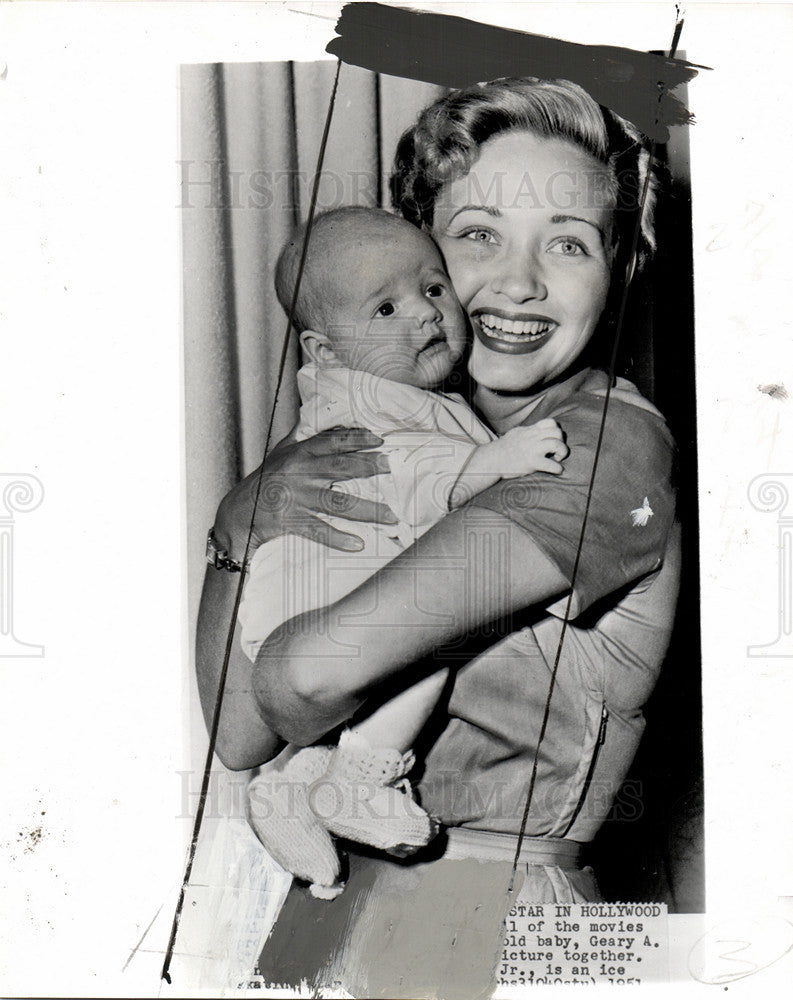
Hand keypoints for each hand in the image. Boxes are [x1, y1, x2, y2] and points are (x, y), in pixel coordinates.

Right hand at [214, 428, 397, 557]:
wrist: (239, 513)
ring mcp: (297, 499)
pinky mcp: (292, 522)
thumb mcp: (280, 453)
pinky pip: (319, 531)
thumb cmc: (264, 481)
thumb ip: (300, 436)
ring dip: (366, 510)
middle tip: (390, 467)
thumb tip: (314, 415)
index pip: (331, 443)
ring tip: (390, 515)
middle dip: (367, 467)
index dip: (356, 440)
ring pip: (337, 503)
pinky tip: (358, 544)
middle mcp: (299, 474)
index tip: (379, 441)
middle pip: (339, 468)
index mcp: (299, 455)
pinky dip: (339, 539)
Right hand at [493, 418, 568, 476]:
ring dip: (562, 452)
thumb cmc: (503, 449)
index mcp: (530, 431)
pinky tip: (556, 470)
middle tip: (555, 452)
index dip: (556, 431)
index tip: (552, 440)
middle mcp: (532, 438)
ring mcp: (532, 449)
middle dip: (561, 442)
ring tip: (556, 459)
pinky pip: (551, 465)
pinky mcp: (532, 462)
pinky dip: (558, 468)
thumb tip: (537, 430)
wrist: (491, 460)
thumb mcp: (516, 434)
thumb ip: (528, 431)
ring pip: (557, 444)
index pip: (550, 422)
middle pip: (557, 431)